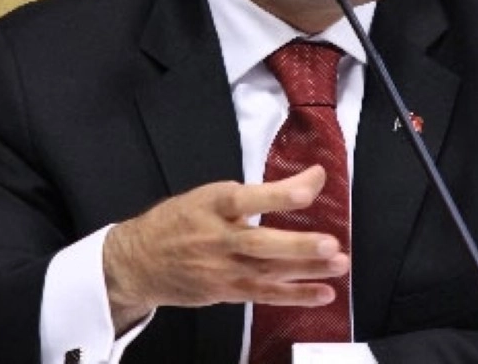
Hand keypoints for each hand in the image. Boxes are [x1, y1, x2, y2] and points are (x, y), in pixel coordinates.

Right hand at [102, 165, 349, 332]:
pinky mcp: (226, 291)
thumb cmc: (177, 222)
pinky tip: (323, 293)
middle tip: (331, 244)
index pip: (247, 197)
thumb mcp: (205, 196)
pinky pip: (264, 294)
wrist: (138, 262)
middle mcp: (216, 238)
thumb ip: (250, 194)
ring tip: (339, 264)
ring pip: (267, 271)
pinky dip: (295, 295)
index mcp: (210, 204)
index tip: (310, 186)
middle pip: (259, 243)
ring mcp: (221, 269)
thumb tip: (305, 182)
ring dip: (306, 270)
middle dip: (297, 246)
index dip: (279, 193)